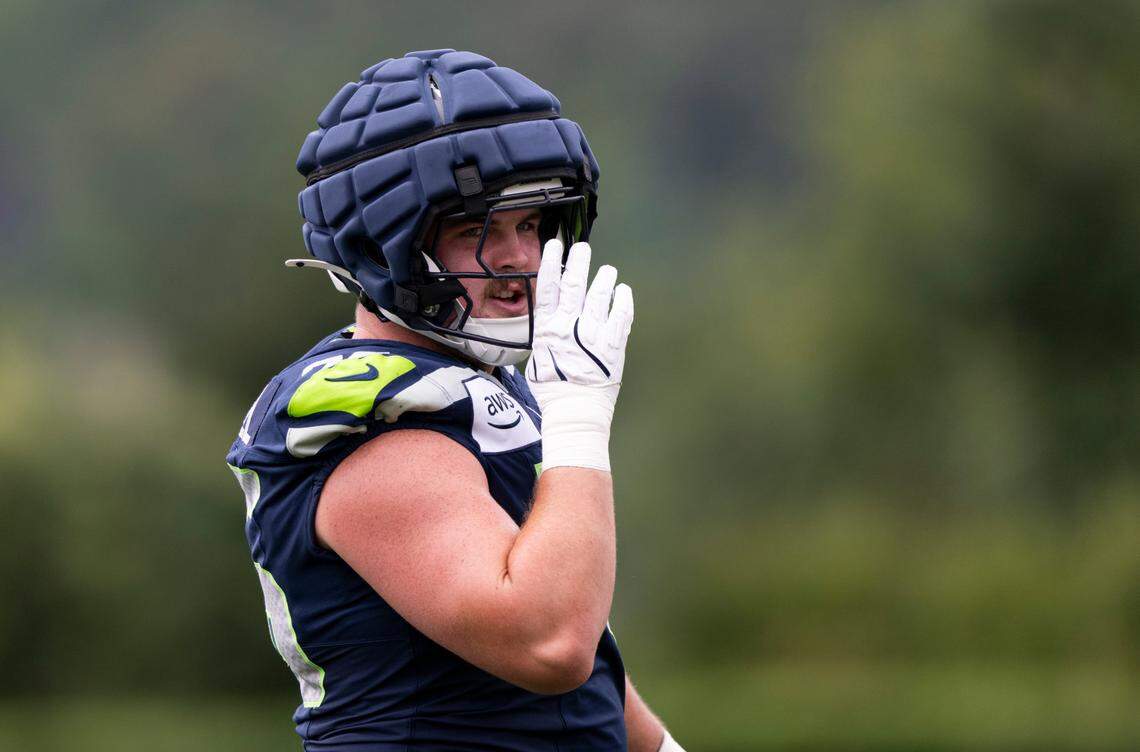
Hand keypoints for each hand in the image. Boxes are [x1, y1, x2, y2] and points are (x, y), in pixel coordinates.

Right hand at [527, 239, 632, 388]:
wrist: (575, 410)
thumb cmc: (554, 391)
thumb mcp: (538, 360)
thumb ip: (546, 338)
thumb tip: (548, 326)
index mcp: (548, 329)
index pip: (548, 288)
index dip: (551, 264)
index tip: (554, 246)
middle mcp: (570, 327)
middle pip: (574, 285)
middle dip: (578, 262)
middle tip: (583, 247)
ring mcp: (593, 334)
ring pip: (600, 296)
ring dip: (604, 279)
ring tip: (608, 270)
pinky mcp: (614, 344)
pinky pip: (621, 315)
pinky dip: (623, 300)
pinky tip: (623, 291)